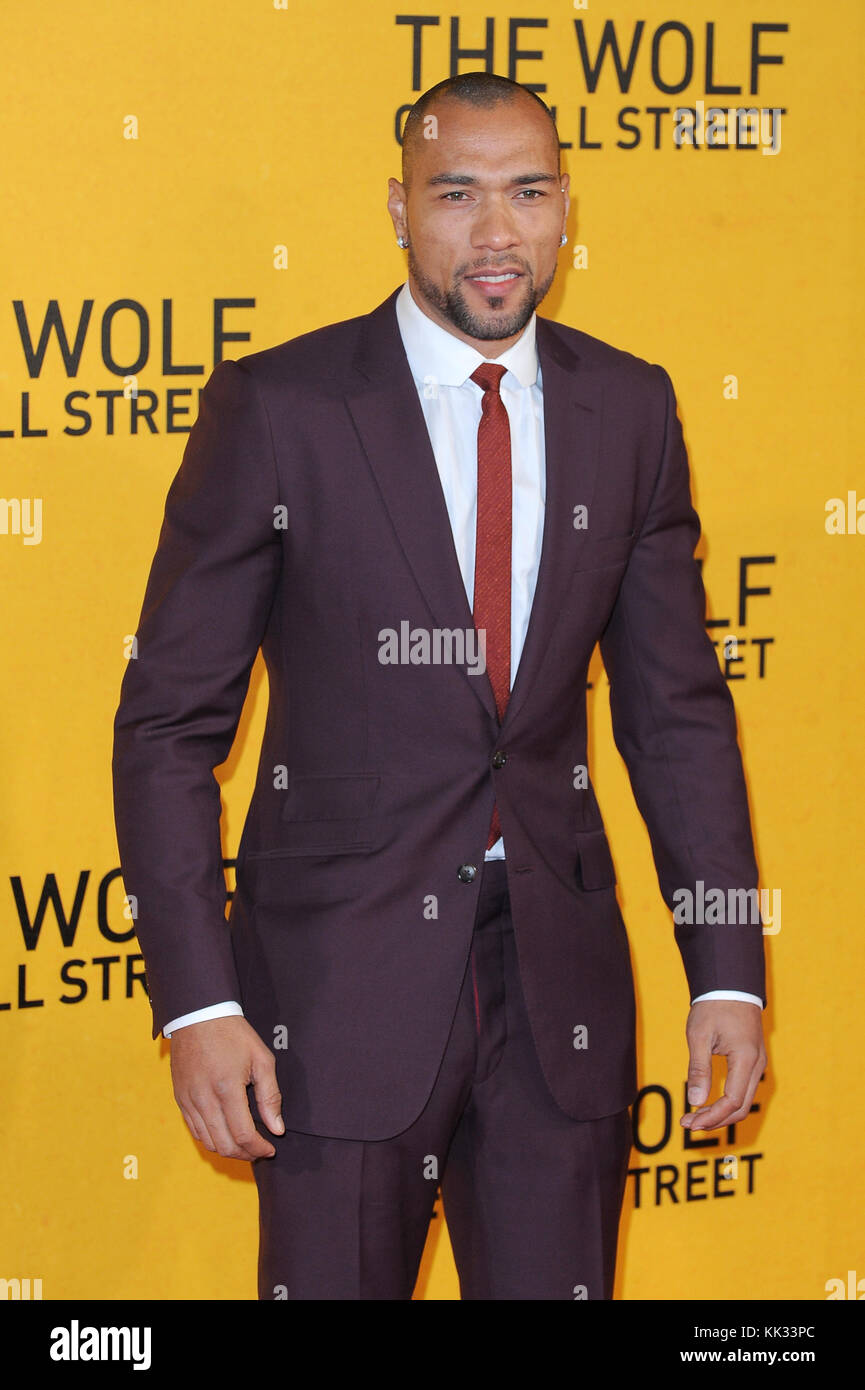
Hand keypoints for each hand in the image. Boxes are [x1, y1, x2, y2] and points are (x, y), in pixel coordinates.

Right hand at [169, 1015, 284, 1159]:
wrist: (198, 1016)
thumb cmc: (233, 1035)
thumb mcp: (261, 1059)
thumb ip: (270, 1097)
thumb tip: (277, 1129)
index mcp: (226, 1089)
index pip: (242, 1135)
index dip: (259, 1148)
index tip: (271, 1148)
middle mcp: (203, 1099)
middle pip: (223, 1145)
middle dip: (245, 1154)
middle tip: (260, 1150)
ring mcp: (188, 1100)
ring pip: (207, 1142)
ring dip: (228, 1150)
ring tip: (245, 1144)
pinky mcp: (180, 1098)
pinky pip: (194, 1130)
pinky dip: (211, 1138)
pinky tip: (225, 1132)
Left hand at [680, 999, 766, 1131]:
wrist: (731, 985)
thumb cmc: (713, 1007)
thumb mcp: (699, 1036)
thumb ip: (698, 1069)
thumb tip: (695, 1101)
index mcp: (746, 1059)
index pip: (732, 1101)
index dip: (711, 1117)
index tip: (689, 1123)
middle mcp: (757, 1065)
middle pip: (741, 1107)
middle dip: (715, 1120)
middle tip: (688, 1125)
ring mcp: (758, 1064)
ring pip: (743, 1101)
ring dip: (721, 1114)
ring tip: (694, 1117)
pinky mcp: (753, 1061)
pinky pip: (743, 1090)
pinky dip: (727, 1102)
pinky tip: (708, 1104)